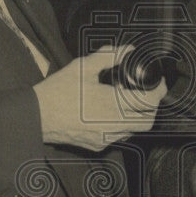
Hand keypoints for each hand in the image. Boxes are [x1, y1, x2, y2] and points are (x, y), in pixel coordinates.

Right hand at [33, 45, 165, 151]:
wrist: (36, 115)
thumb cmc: (58, 91)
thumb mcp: (84, 66)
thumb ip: (110, 56)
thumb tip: (128, 51)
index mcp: (113, 104)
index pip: (149, 102)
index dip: (159, 91)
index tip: (158, 84)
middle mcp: (113, 125)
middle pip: (148, 121)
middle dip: (151, 107)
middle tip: (145, 93)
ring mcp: (106, 138)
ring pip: (134, 130)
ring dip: (136, 117)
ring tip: (125, 101)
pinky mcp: (98, 145)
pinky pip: (118, 137)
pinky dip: (121, 125)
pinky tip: (109, 113)